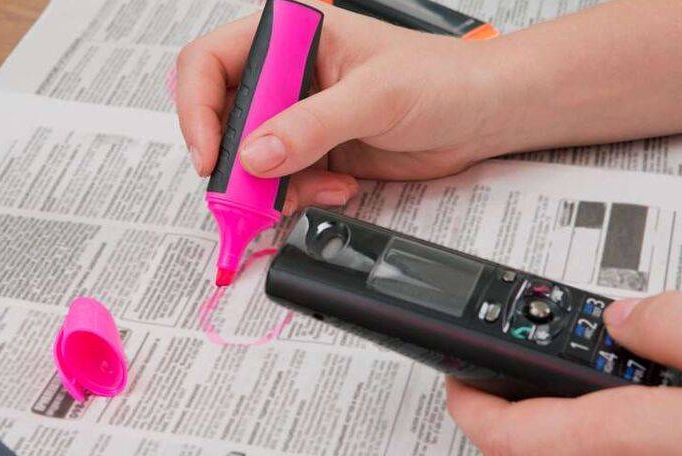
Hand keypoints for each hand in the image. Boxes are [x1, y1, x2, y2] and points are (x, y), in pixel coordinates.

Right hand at [175, 1, 508, 213]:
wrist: (483, 114)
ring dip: (271, 185)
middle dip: (235, 160)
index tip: (212, 156)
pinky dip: (299, 195)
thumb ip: (312, 125)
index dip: (197, 110)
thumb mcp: (375, 97)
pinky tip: (337, 186)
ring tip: (317, 187)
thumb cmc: (442, 79)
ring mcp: (298, 116)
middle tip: (251, 194)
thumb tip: (254, 154)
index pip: (211, 63)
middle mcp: (287, 73)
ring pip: (249, 159)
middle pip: (222, 118)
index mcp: (293, 34)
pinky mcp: (314, 151)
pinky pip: (281, 182)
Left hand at [446, 291, 681, 455]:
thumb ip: (676, 327)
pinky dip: (631, 449)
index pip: (503, 433)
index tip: (459, 369)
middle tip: (560, 354)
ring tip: (638, 379)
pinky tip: (675, 421)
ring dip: (594, 422)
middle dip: (539, 397)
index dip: (467, 401)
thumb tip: (625, 317)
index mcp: (629, 447)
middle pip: (541, 443)